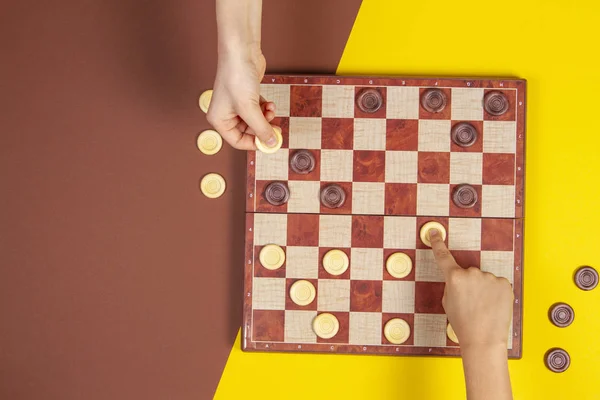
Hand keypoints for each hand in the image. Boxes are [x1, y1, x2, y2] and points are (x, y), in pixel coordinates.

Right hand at [207, 47, 276, 149]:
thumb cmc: (236, 76)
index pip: (238, 141)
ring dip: (266, 118)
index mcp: (219, 120)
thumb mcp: (249, 108)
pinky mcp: (247, 96)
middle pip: (248, 132)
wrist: (241, 51)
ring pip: (255, 121)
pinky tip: (269, 103)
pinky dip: (265, 108)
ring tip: (270, 110)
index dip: (254, 144)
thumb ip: (261, 128)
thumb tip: (271, 143)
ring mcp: (237, 105)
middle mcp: (226, 114)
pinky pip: (258, 110)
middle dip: (262, 129)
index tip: (270, 143)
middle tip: (276, 130)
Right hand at [429, 228, 512, 349]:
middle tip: (470, 303)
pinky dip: (496, 293)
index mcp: (454, 278)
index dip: (437, 243)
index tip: (435, 233)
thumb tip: (459, 280)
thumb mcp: (448, 303)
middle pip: (468, 273)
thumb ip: (451, 286)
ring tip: (483, 307)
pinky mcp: (504, 283)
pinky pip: (497, 284)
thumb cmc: (464, 324)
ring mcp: (489, 277)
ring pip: (484, 280)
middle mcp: (472, 273)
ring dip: (484, 290)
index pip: (443, 256)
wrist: (484, 339)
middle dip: (469, 284)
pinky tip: (493, 306)